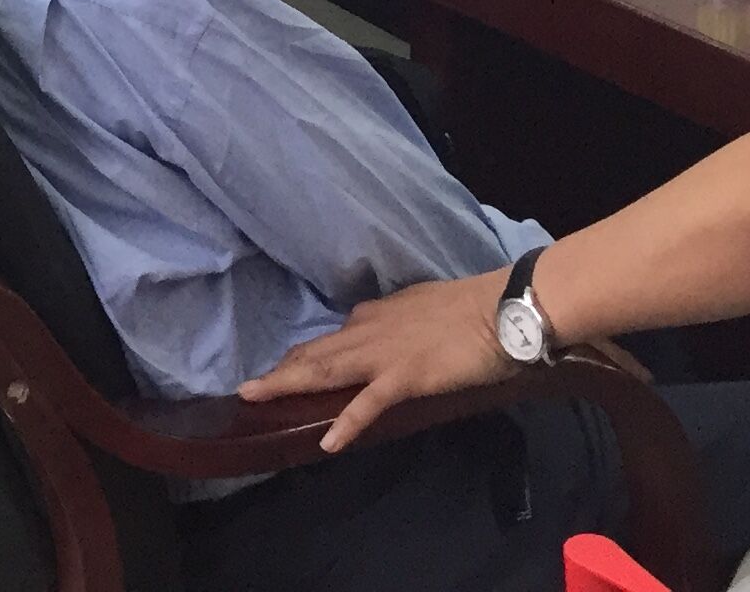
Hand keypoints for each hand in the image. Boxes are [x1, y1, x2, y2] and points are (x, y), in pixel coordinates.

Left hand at [238, 270, 511, 450]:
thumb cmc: (470, 309)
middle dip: (281, 370)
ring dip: (288, 384)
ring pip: (326, 370)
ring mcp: (384, 355)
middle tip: (248, 389)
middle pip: (316, 353)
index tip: (283, 366)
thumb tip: (382, 328)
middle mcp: (370, 331)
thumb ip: (397, 320)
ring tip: (255, 399)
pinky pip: (369, 404)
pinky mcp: (406, 377)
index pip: (332, 338)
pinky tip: (328, 442)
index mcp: (376, 316)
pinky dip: (347, 422)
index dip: (304, 354)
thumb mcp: (421, 307)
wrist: (501, 309)